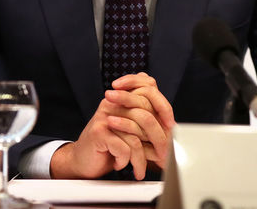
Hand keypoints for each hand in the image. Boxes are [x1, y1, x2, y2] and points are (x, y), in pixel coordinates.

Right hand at [50, 73, 174, 179]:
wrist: (83, 160)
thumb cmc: (109, 146)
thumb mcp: (131, 132)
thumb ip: (148, 124)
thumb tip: (173, 129)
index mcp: (121, 99)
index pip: (148, 89)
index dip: (164, 106)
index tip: (170, 125)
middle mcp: (112, 103)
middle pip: (146, 114)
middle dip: (159, 140)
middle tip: (162, 157)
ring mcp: (104, 116)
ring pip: (136, 135)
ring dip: (142, 158)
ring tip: (140, 168)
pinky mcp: (99, 133)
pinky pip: (124, 148)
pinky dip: (126, 161)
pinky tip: (121, 164)